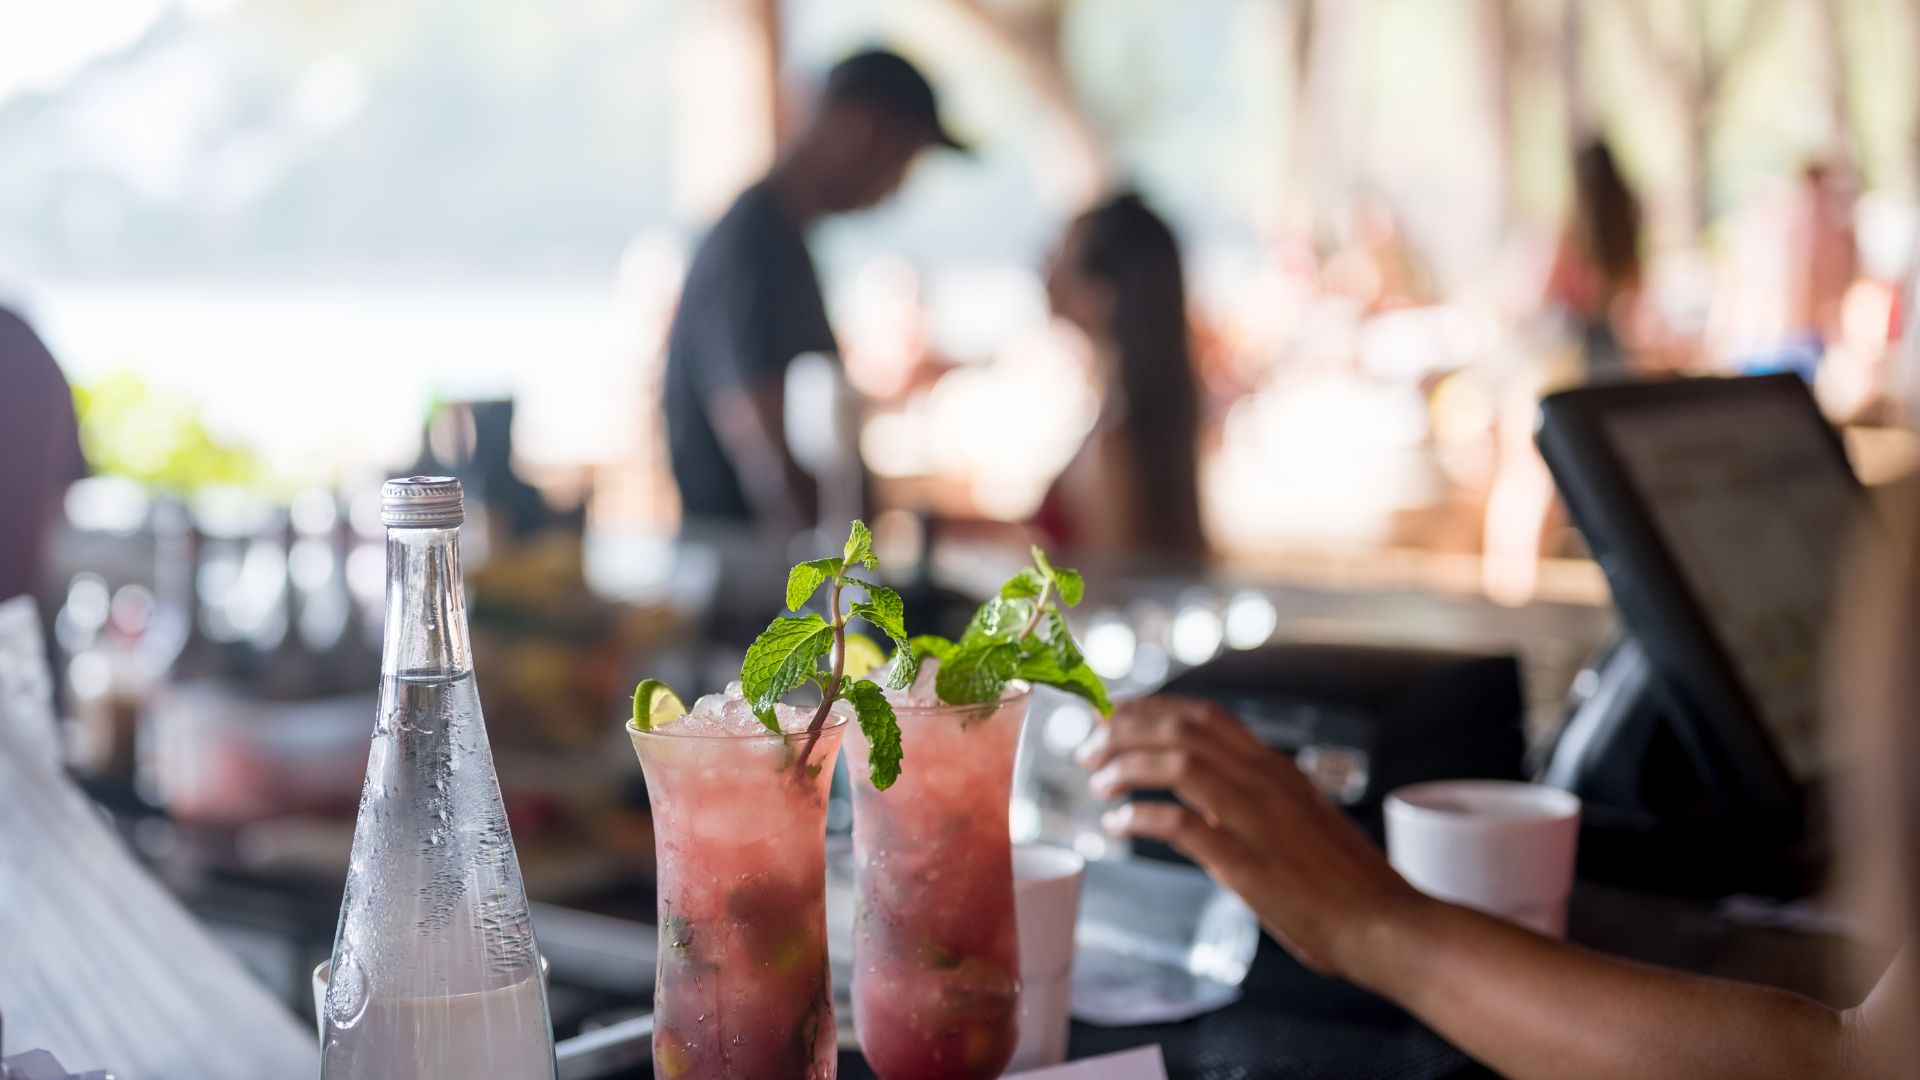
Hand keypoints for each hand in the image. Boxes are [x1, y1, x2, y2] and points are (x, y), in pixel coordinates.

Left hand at [1076, 695, 1423, 979]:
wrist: (1387, 925)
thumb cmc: (1346, 885)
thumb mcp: (1297, 823)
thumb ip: (1250, 806)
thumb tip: (1198, 804)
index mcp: (1277, 769)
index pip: (1205, 715)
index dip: (1151, 707)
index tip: (1111, 711)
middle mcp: (1266, 781)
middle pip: (1182, 728)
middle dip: (1125, 729)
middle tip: (1087, 745)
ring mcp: (1257, 818)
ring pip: (1178, 763)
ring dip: (1127, 765)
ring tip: (1098, 782)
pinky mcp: (1247, 862)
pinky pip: (1180, 825)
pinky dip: (1139, 819)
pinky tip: (1117, 826)